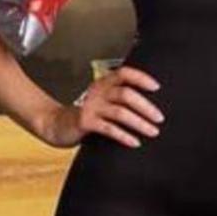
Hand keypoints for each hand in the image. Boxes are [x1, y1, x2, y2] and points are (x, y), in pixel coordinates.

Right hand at [41, 65, 164, 148]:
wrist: (57, 125)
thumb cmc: (87, 114)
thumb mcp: (102, 100)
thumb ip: (119, 98)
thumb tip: (150, 105)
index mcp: (104, 82)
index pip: (125, 73)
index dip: (141, 78)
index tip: (156, 87)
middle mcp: (98, 91)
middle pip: (126, 94)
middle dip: (146, 106)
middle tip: (159, 118)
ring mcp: (91, 106)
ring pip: (120, 112)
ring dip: (139, 122)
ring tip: (153, 131)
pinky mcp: (85, 122)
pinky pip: (109, 128)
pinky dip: (124, 136)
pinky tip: (135, 142)